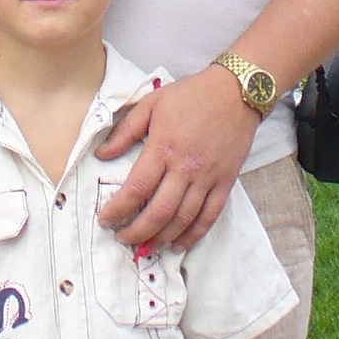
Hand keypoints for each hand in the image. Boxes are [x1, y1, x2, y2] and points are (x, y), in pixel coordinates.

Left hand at [95, 66, 260, 250]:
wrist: (237, 91)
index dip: (118, 209)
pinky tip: (179, 244)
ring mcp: (208, 177)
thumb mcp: (152, 103)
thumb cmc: (192, 95)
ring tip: (147, 246)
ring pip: (183, 219)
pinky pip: (209, 216)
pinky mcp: (226, 182)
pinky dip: (193, 235)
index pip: (137, 188)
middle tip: (123, 238)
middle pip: (159, 211)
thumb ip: (125, 131)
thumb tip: (101, 155)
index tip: (106, 219)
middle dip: (137, 232)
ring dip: (163, 238)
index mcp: (164, 147)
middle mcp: (185, 167)